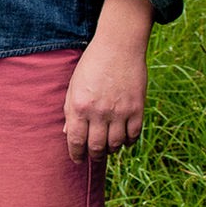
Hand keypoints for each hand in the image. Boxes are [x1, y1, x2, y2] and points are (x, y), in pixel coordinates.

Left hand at [63, 0, 153, 161]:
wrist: (118, 47)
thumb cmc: (92, 65)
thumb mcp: (74, 85)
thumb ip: (70, 110)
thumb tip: (68, 133)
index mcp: (79, 106)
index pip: (76, 140)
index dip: (76, 154)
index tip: (77, 160)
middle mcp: (98, 112)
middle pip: (96, 146)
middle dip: (93, 156)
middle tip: (93, 158)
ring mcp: (119, 112)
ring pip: (116, 144)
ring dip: (111, 150)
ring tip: (107, 148)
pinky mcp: (137, 109)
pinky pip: (134, 135)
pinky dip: (129, 142)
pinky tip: (124, 140)